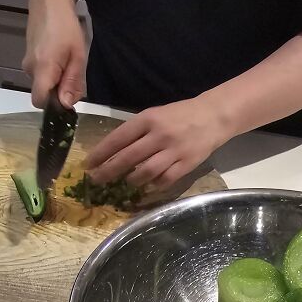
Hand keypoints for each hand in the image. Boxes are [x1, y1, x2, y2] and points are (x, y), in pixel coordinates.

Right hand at [23, 0, 85, 107]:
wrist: (49, 4)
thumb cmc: (67, 28)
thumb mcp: (78, 57)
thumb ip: (72, 82)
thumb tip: (66, 105)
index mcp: (43, 69)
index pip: (40, 101)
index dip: (54, 107)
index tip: (67, 102)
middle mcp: (30, 69)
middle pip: (44, 95)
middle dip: (60, 94)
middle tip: (74, 78)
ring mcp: (27, 64)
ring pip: (44, 86)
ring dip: (57, 83)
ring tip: (68, 66)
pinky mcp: (28, 59)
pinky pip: (41, 76)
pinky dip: (52, 76)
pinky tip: (61, 62)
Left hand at [85, 97, 229, 190]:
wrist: (213, 116)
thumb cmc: (180, 115)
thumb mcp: (156, 115)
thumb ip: (138, 132)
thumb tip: (116, 152)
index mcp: (148, 119)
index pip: (118, 138)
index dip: (101, 153)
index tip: (88, 164)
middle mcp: (159, 135)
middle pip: (128, 157)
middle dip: (109, 171)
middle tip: (97, 180)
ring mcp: (173, 151)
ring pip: (146, 171)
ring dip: (132, 180)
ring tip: (127, 182)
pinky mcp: (187, 164)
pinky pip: (165, 180)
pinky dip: (154, 185)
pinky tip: (148, 186)